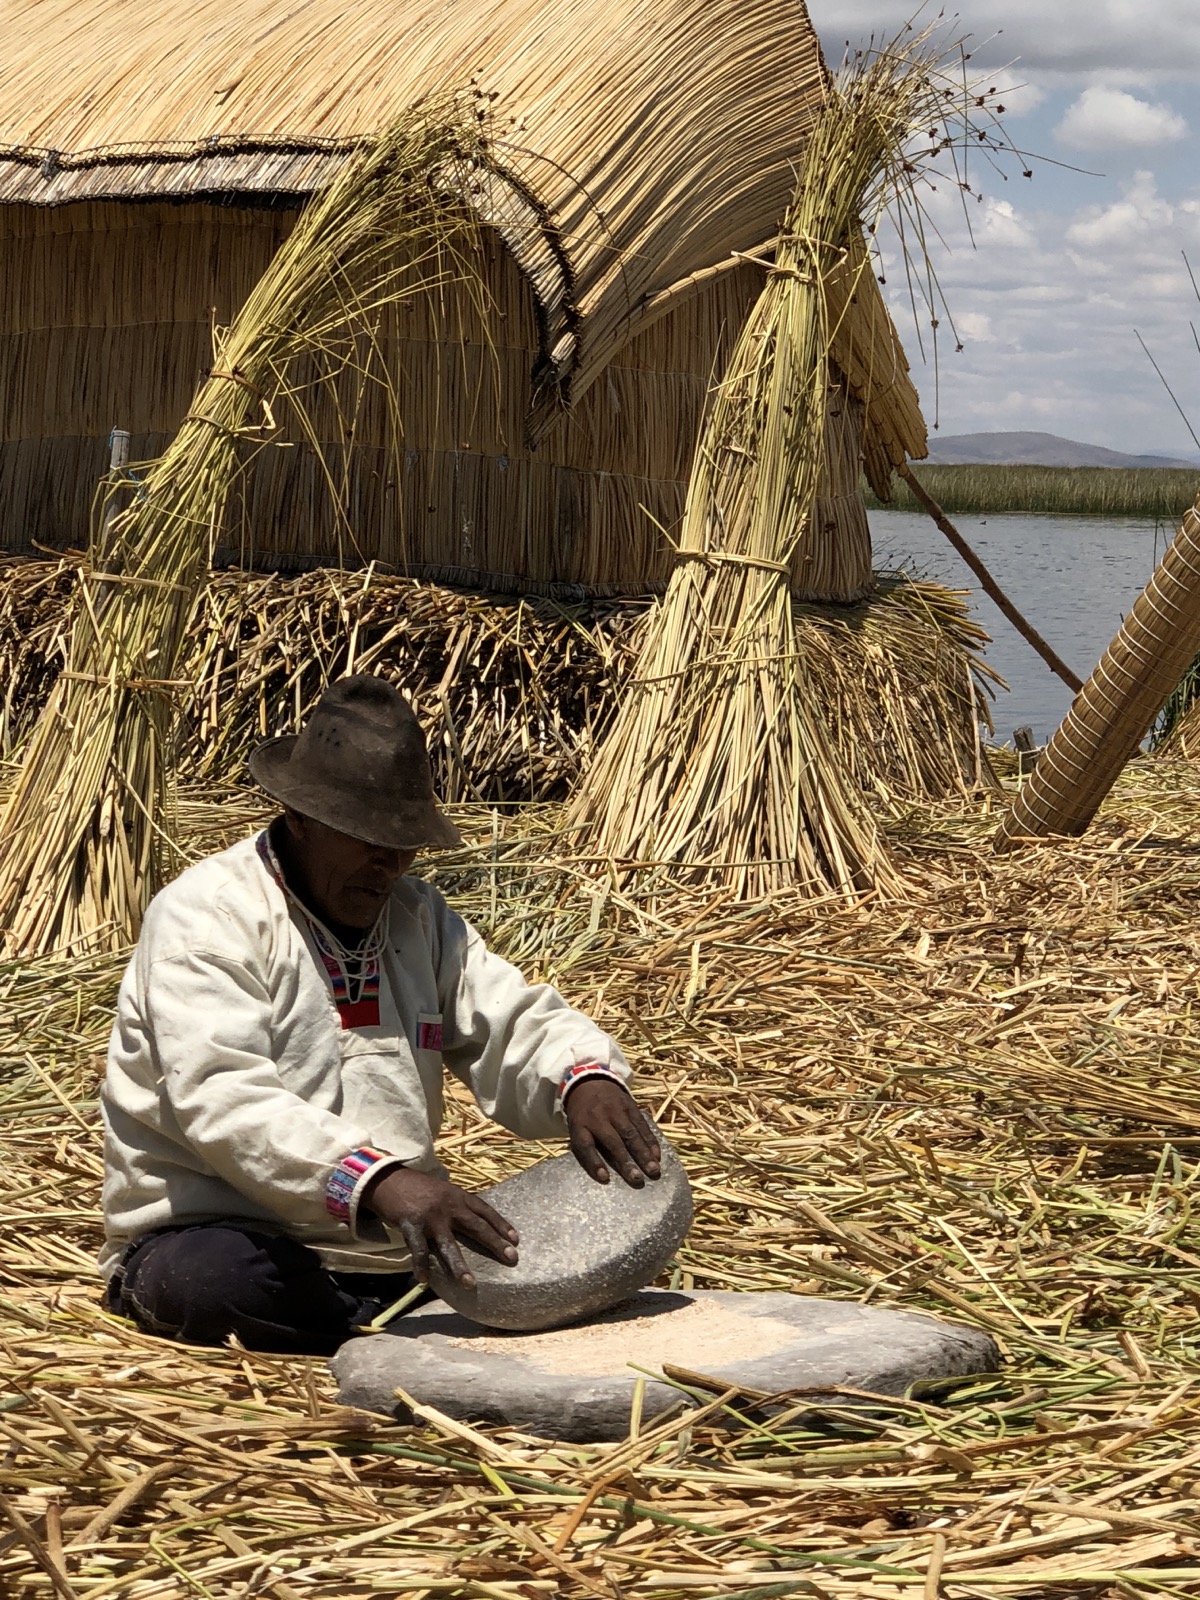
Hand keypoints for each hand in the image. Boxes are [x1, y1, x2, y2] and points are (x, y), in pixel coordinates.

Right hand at [364, 1167, 518, 1285]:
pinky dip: (421, 1266)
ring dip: (460, 1266)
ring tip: (470, 1284)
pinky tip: (424, 1279)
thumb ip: (457, 1205)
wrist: (388, 1179)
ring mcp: (431, 1217)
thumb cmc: (417, 1188)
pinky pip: (419, 1250)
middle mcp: (448, 1205)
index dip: (501, 1224)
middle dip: (495, 1243)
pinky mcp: (412, 1225)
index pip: (485, 1210)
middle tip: (511, 1258)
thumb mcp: (442, 1191)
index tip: (516, 1240)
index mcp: (458, 1196)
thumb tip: (474, 1222)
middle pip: (476, 1226)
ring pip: (449, 1245)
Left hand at [565, 1079, 661, 1187]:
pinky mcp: (630, 1106)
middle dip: (627, 1161)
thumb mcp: (575, 1129)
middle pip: (614, 1142)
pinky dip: (651, 1141)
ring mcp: (616, 1110)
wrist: (590, 1081)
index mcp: (581, 1124)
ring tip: (654, 1170)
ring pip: (632, 1134)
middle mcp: (599, 1117)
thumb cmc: (583, 1115)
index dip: (594, 1162)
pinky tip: (657, 1155)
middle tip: (638, 1180)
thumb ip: (586, 1149)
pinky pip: (642, 1125)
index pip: (586, 1145)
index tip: (605, 1178)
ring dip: (644, 1153)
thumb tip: (603, 1175)